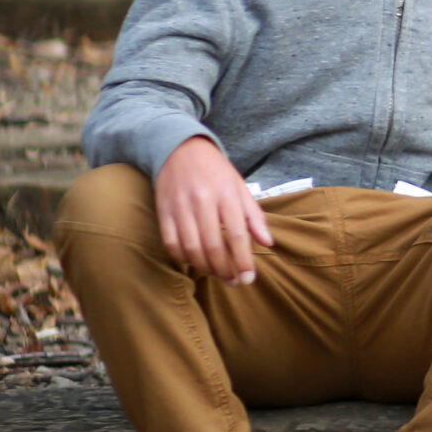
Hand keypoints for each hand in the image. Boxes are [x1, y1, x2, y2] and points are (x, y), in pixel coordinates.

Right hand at [154, 135, 269, 284]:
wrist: (179, 149)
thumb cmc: (216, 171)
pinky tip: (194, 262)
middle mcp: (202, 201)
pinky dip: (183, 258)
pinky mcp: (163, 211)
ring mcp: (180, 207)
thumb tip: (267, 242)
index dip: (243, 260)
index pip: (237, 234)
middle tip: (234, 282)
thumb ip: (254, 216)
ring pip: (191, 247)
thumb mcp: (240, 187)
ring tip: (218, 275)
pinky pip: (171, 242)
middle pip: (213, 245)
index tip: (249, 278)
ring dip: (205, 268)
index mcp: (226, 194)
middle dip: (225, 269)